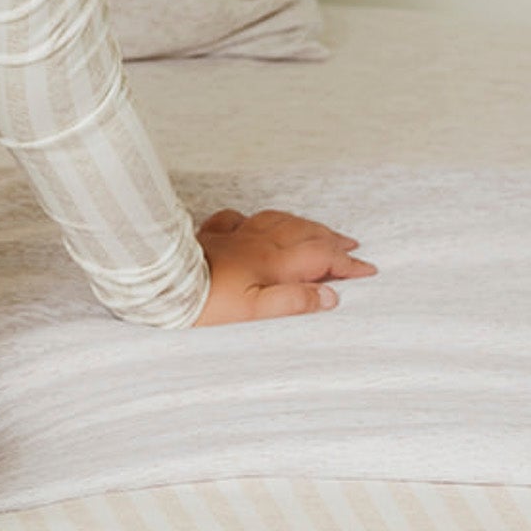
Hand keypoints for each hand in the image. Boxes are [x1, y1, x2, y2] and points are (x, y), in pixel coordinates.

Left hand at [194, 208, 375, 325]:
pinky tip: (255, 223)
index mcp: (274, 261)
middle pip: (305, 233)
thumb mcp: (255, 312)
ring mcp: (235, 236)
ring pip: (279, 221)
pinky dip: (256, 219)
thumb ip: (293, 302)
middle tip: (352, 246)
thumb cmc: (207, 304)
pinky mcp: (210, 236)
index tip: (367, 269)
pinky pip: (238, 219)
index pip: (321, 257)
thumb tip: (329, 296)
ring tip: (317, 230)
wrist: (163, 284)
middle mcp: (258, 242)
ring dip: (303, 225)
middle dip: (332, 240)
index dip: (347, 264)